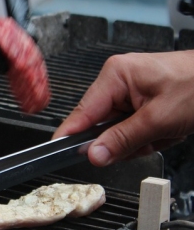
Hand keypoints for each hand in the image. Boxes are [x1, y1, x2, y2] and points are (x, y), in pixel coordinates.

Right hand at [53, 51, 193, 165]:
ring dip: (144, 139)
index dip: (72, 135)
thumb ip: (122, 140)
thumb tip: (93, 154)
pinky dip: (152, 135)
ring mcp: (132, 90)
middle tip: (150, 140)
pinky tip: (170, 128)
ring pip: (120, 131)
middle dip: (127, 140)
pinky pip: (134, 128)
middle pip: (102, 126)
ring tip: (167, 130)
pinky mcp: (144, 100)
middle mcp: (119, 80)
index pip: (82, 112)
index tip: (58, 153)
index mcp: (116, 75)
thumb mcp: (159, 119)